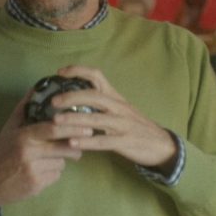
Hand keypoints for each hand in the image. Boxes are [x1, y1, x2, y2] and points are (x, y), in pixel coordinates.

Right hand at [0, 90, 93, 211]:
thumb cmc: (1, 152)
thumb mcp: (10, 128)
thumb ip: (24, 108)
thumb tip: (37, 86)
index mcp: (23, 136)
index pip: (52, 129)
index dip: (72, 127)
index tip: (87, 126)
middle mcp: (28, 152)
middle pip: (62, 147)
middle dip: (77, 144)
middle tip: (86, 138)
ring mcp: (33, 170)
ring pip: (61, 162)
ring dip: (61, 159)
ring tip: (49, 157)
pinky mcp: (36, 185)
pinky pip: (56, 175)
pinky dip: (53, 173)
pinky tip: (41, 171)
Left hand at [50, 66, 177, 169]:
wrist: (162, 144)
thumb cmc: (136, 127)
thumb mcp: (121, 110)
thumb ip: (102, 104)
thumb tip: (75, 100)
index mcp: (116, 97)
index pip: (97, 76)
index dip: (78, 71)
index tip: (60, 72)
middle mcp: (119, 107)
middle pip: (94, 95)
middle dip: (71, 96)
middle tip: (53, 102)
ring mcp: (123, 124)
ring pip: (96, 118)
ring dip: (74, 119)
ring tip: (56, 122)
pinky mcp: (126, 141)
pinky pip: (103, 141)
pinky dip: (87, 142)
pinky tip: (72, 144)